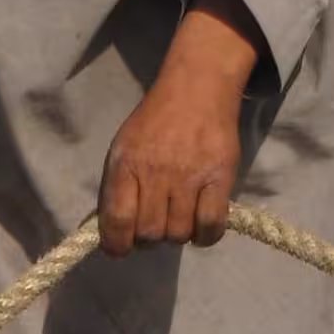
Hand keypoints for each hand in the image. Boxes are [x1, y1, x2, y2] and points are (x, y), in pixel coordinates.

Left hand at [98, 0, 259, 256]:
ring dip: (177, 233)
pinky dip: (205, 235)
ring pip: (179, 234)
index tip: (121, 247)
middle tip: (156, 221)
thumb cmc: (156, 119)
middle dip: (149, 237)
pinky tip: (201, 223)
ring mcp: (189, 175)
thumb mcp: (125, 144)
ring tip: (179, 214)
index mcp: (127, 162)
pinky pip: (210, 226)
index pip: (117, 221)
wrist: (197, 85)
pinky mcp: (219, 177)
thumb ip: (118, 186)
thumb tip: (114, 231)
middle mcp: (156, 171)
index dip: (116, 245)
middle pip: (150, 234)